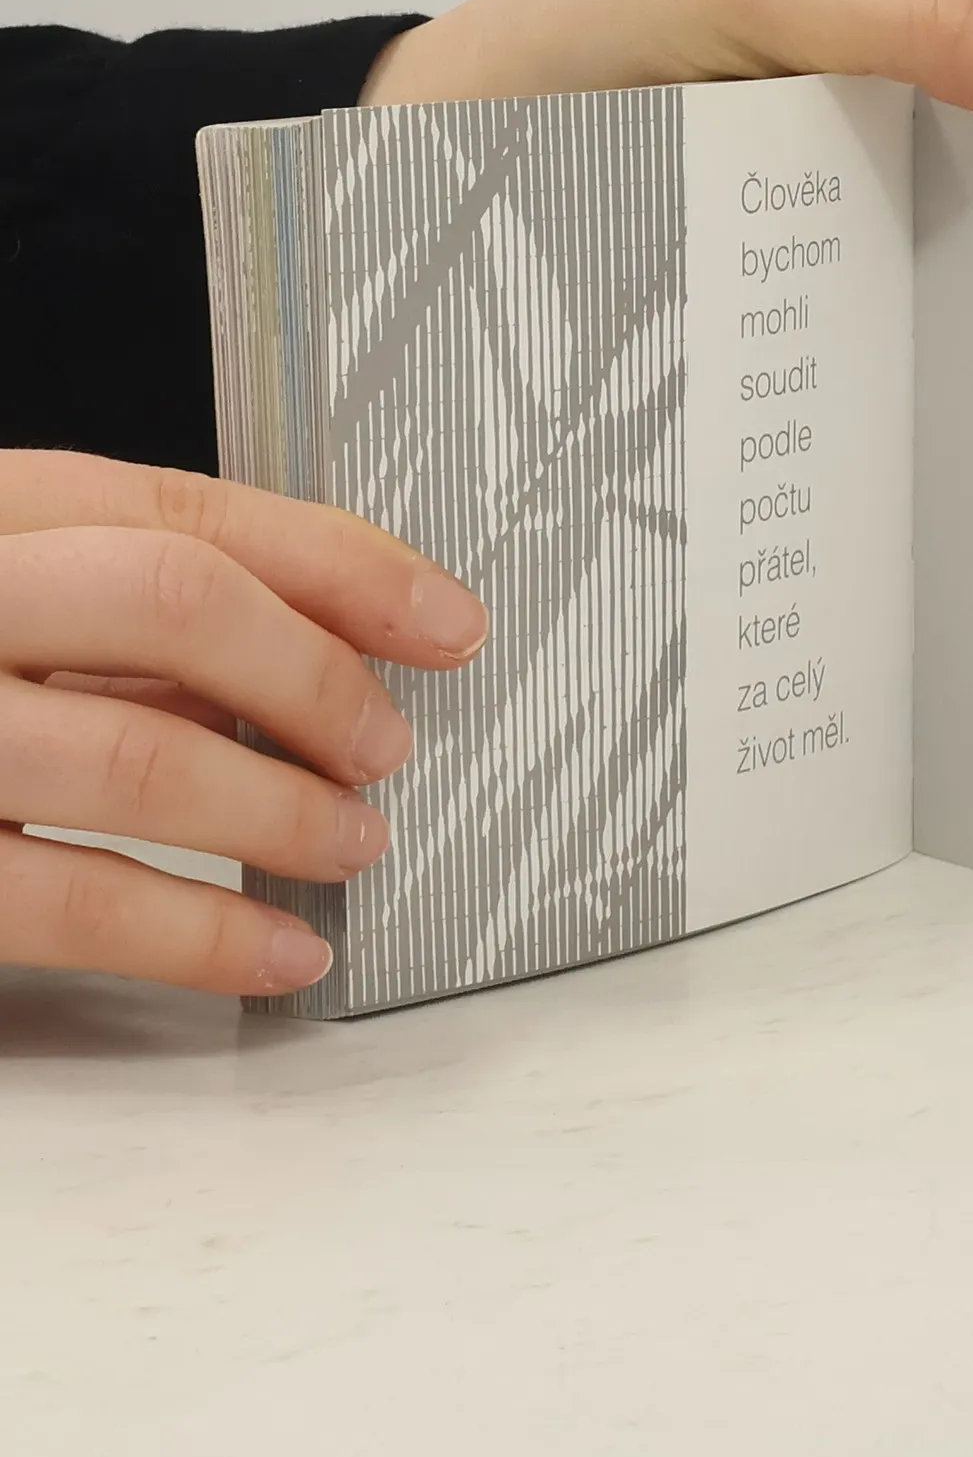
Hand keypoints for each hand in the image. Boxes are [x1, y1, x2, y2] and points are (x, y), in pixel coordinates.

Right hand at [0, 452, 486, 995]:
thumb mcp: (8, 599)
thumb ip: (129, 614)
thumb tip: (317, 644)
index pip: (188, 506)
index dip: (343, 562)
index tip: (445, 618)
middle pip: (173, 598)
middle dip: (315, 675)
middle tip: (388, 744)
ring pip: (135, 752)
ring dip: (282, 810)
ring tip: (354, 844)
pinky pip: (68, 898)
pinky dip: (204, 932)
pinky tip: (282, 949)